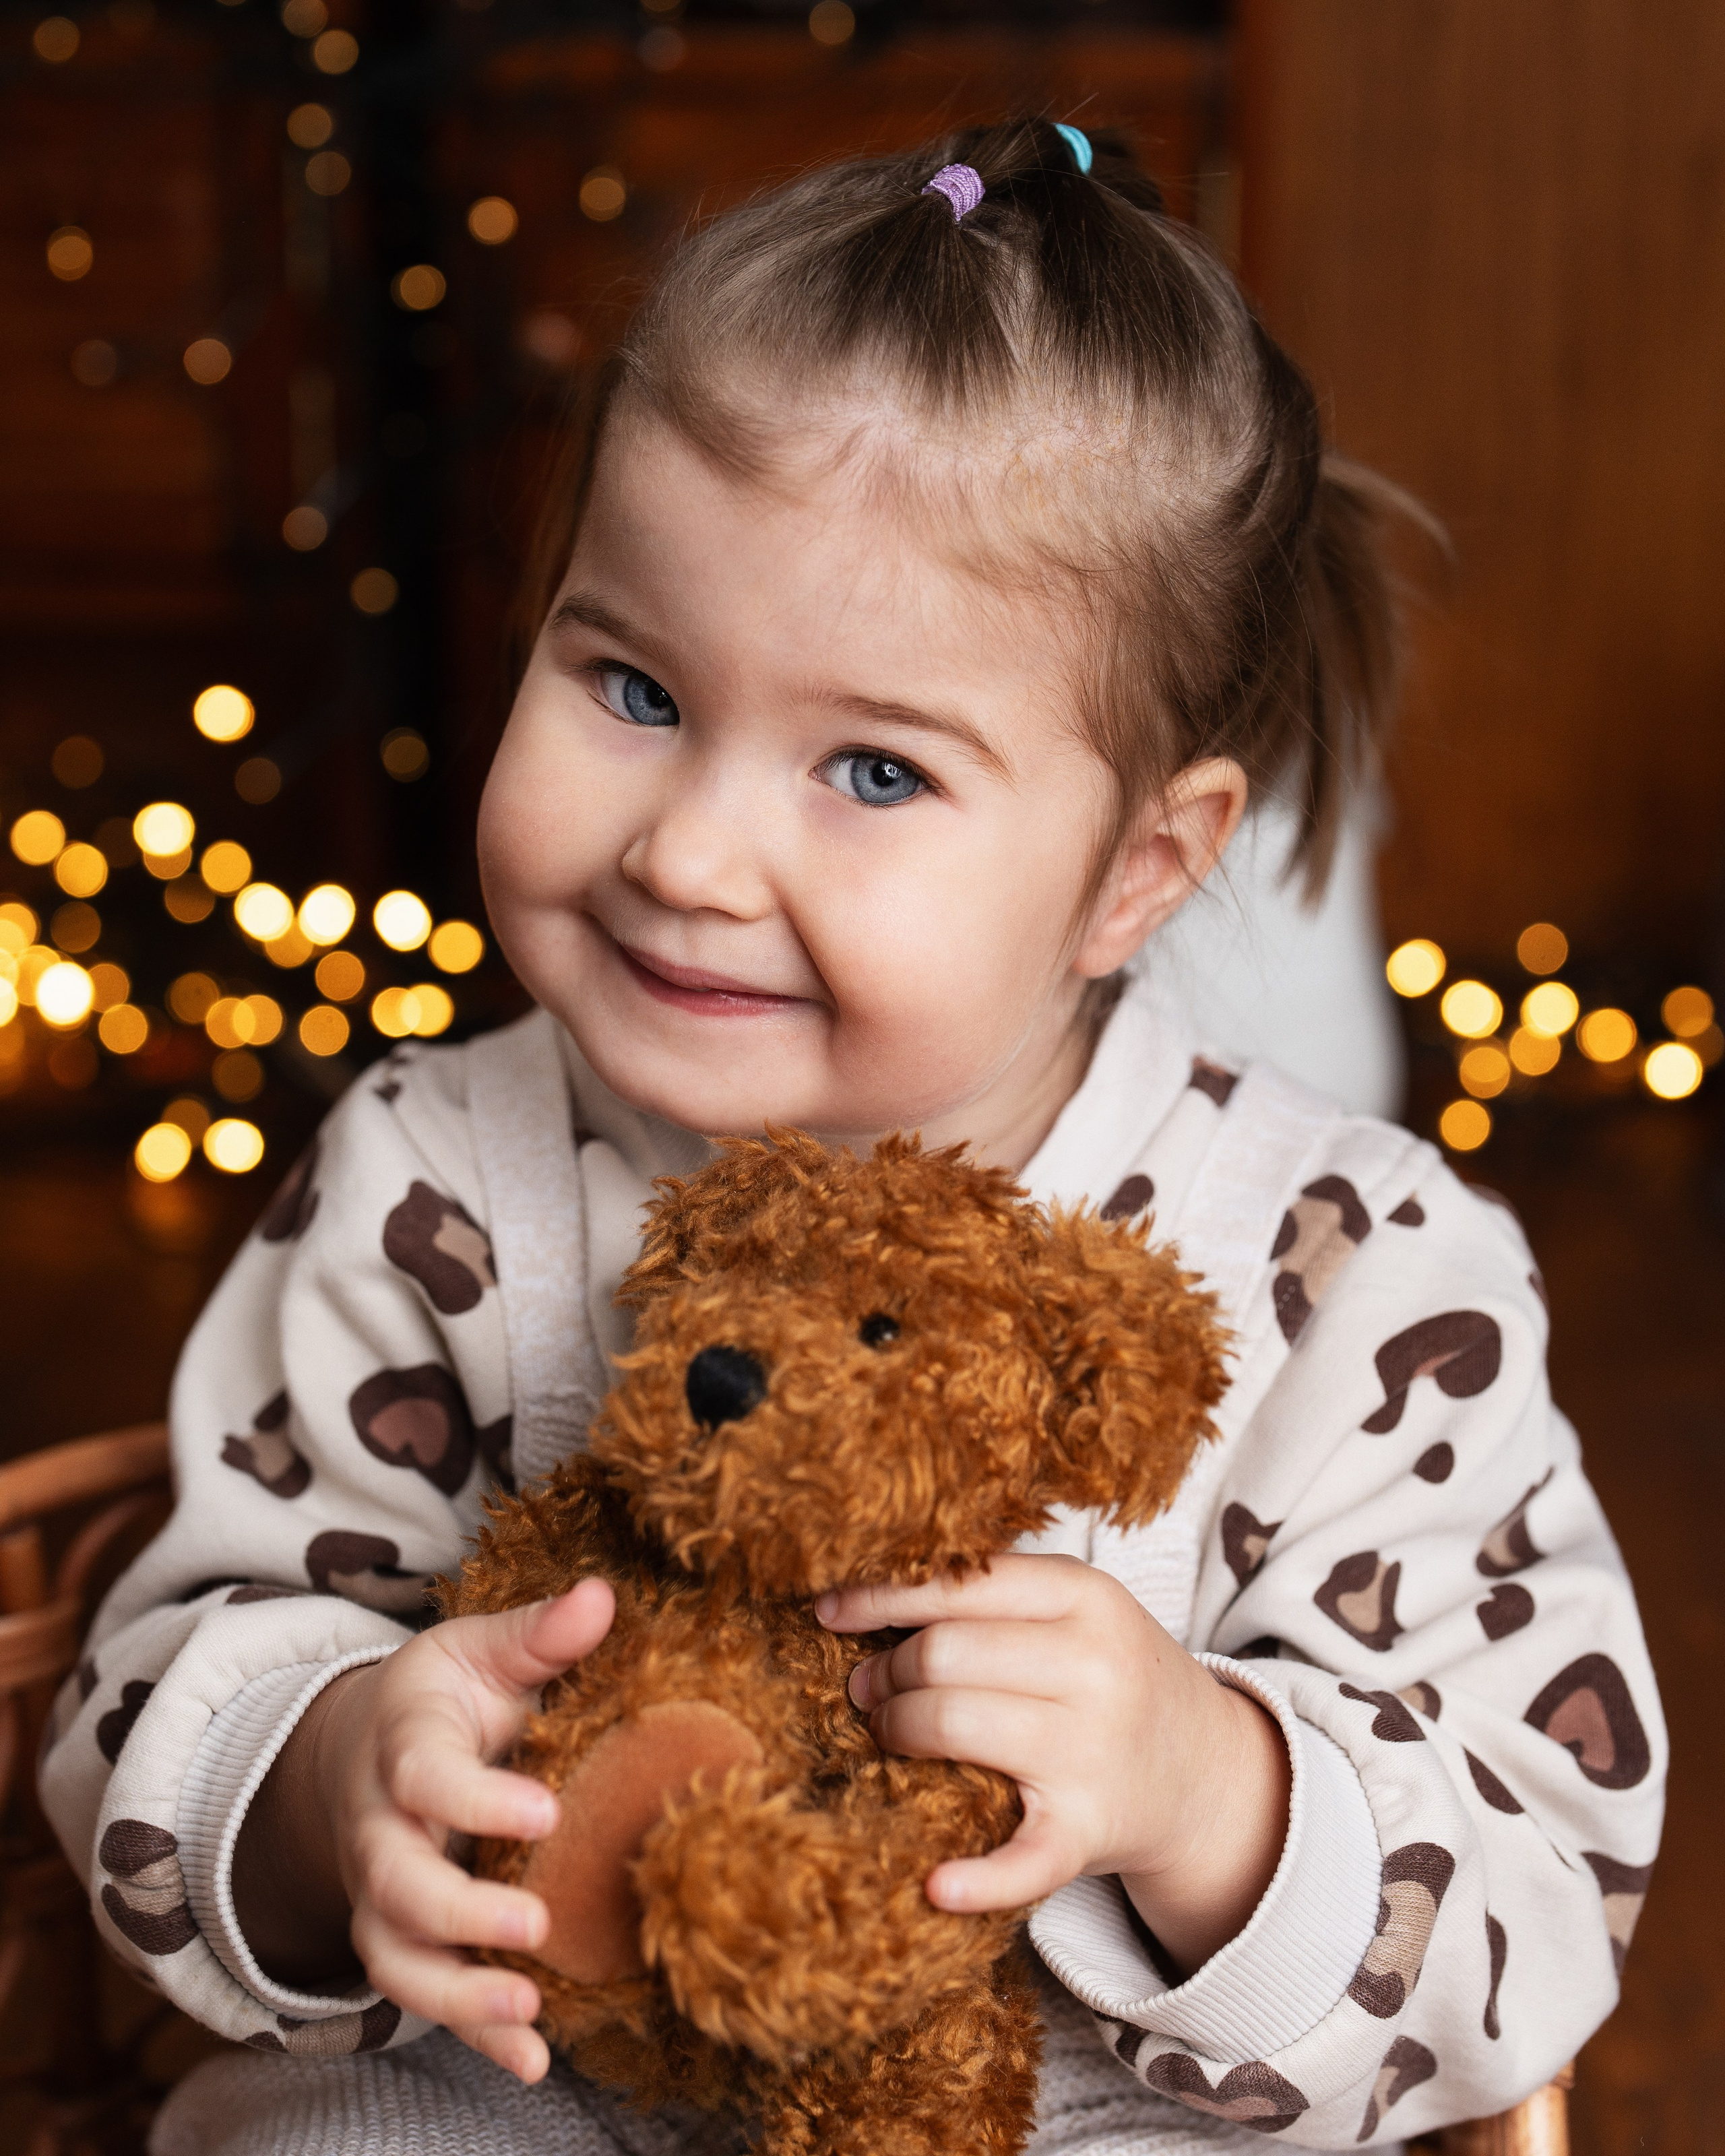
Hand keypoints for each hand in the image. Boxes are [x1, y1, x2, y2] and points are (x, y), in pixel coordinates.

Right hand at [233, 1578, 614, 2081]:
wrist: (369, 1749)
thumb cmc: (443, 1697)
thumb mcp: (482, 1651)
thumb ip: (539, 1633)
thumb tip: (602, 1595)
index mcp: (402, 1745)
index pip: (421, 1776)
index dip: (475, 1798)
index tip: (546, 1812)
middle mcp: (381, 1829)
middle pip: (394, 1884)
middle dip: (459, 1914)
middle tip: (535, 1927)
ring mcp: (385, 1893)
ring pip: (396, 1958)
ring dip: (459, 1997)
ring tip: (529, 2014)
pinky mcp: (407, 1939)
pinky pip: (425, 1996)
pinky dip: (475, 2036)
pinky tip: (533, 2061)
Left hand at [817, 1556, 1288, 1974]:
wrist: (1207, 1768)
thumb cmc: (1113, 1676)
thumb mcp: (1075, 1611)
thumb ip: (993, 1593)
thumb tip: (870, 1593)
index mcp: (1087, 1597)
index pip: (959, 1583)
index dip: (881, 1598)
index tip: (831, 1611)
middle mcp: (1096, 1668)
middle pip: (943, 1654)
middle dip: (886, 1671)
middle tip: (866, 1687)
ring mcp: (1093, 1752)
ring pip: (953, 1724)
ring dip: (897, 1729)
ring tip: (888, 1731)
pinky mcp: (1088, 1832)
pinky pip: (1021, 1861)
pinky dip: (975, 1880)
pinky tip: (935, 1884)